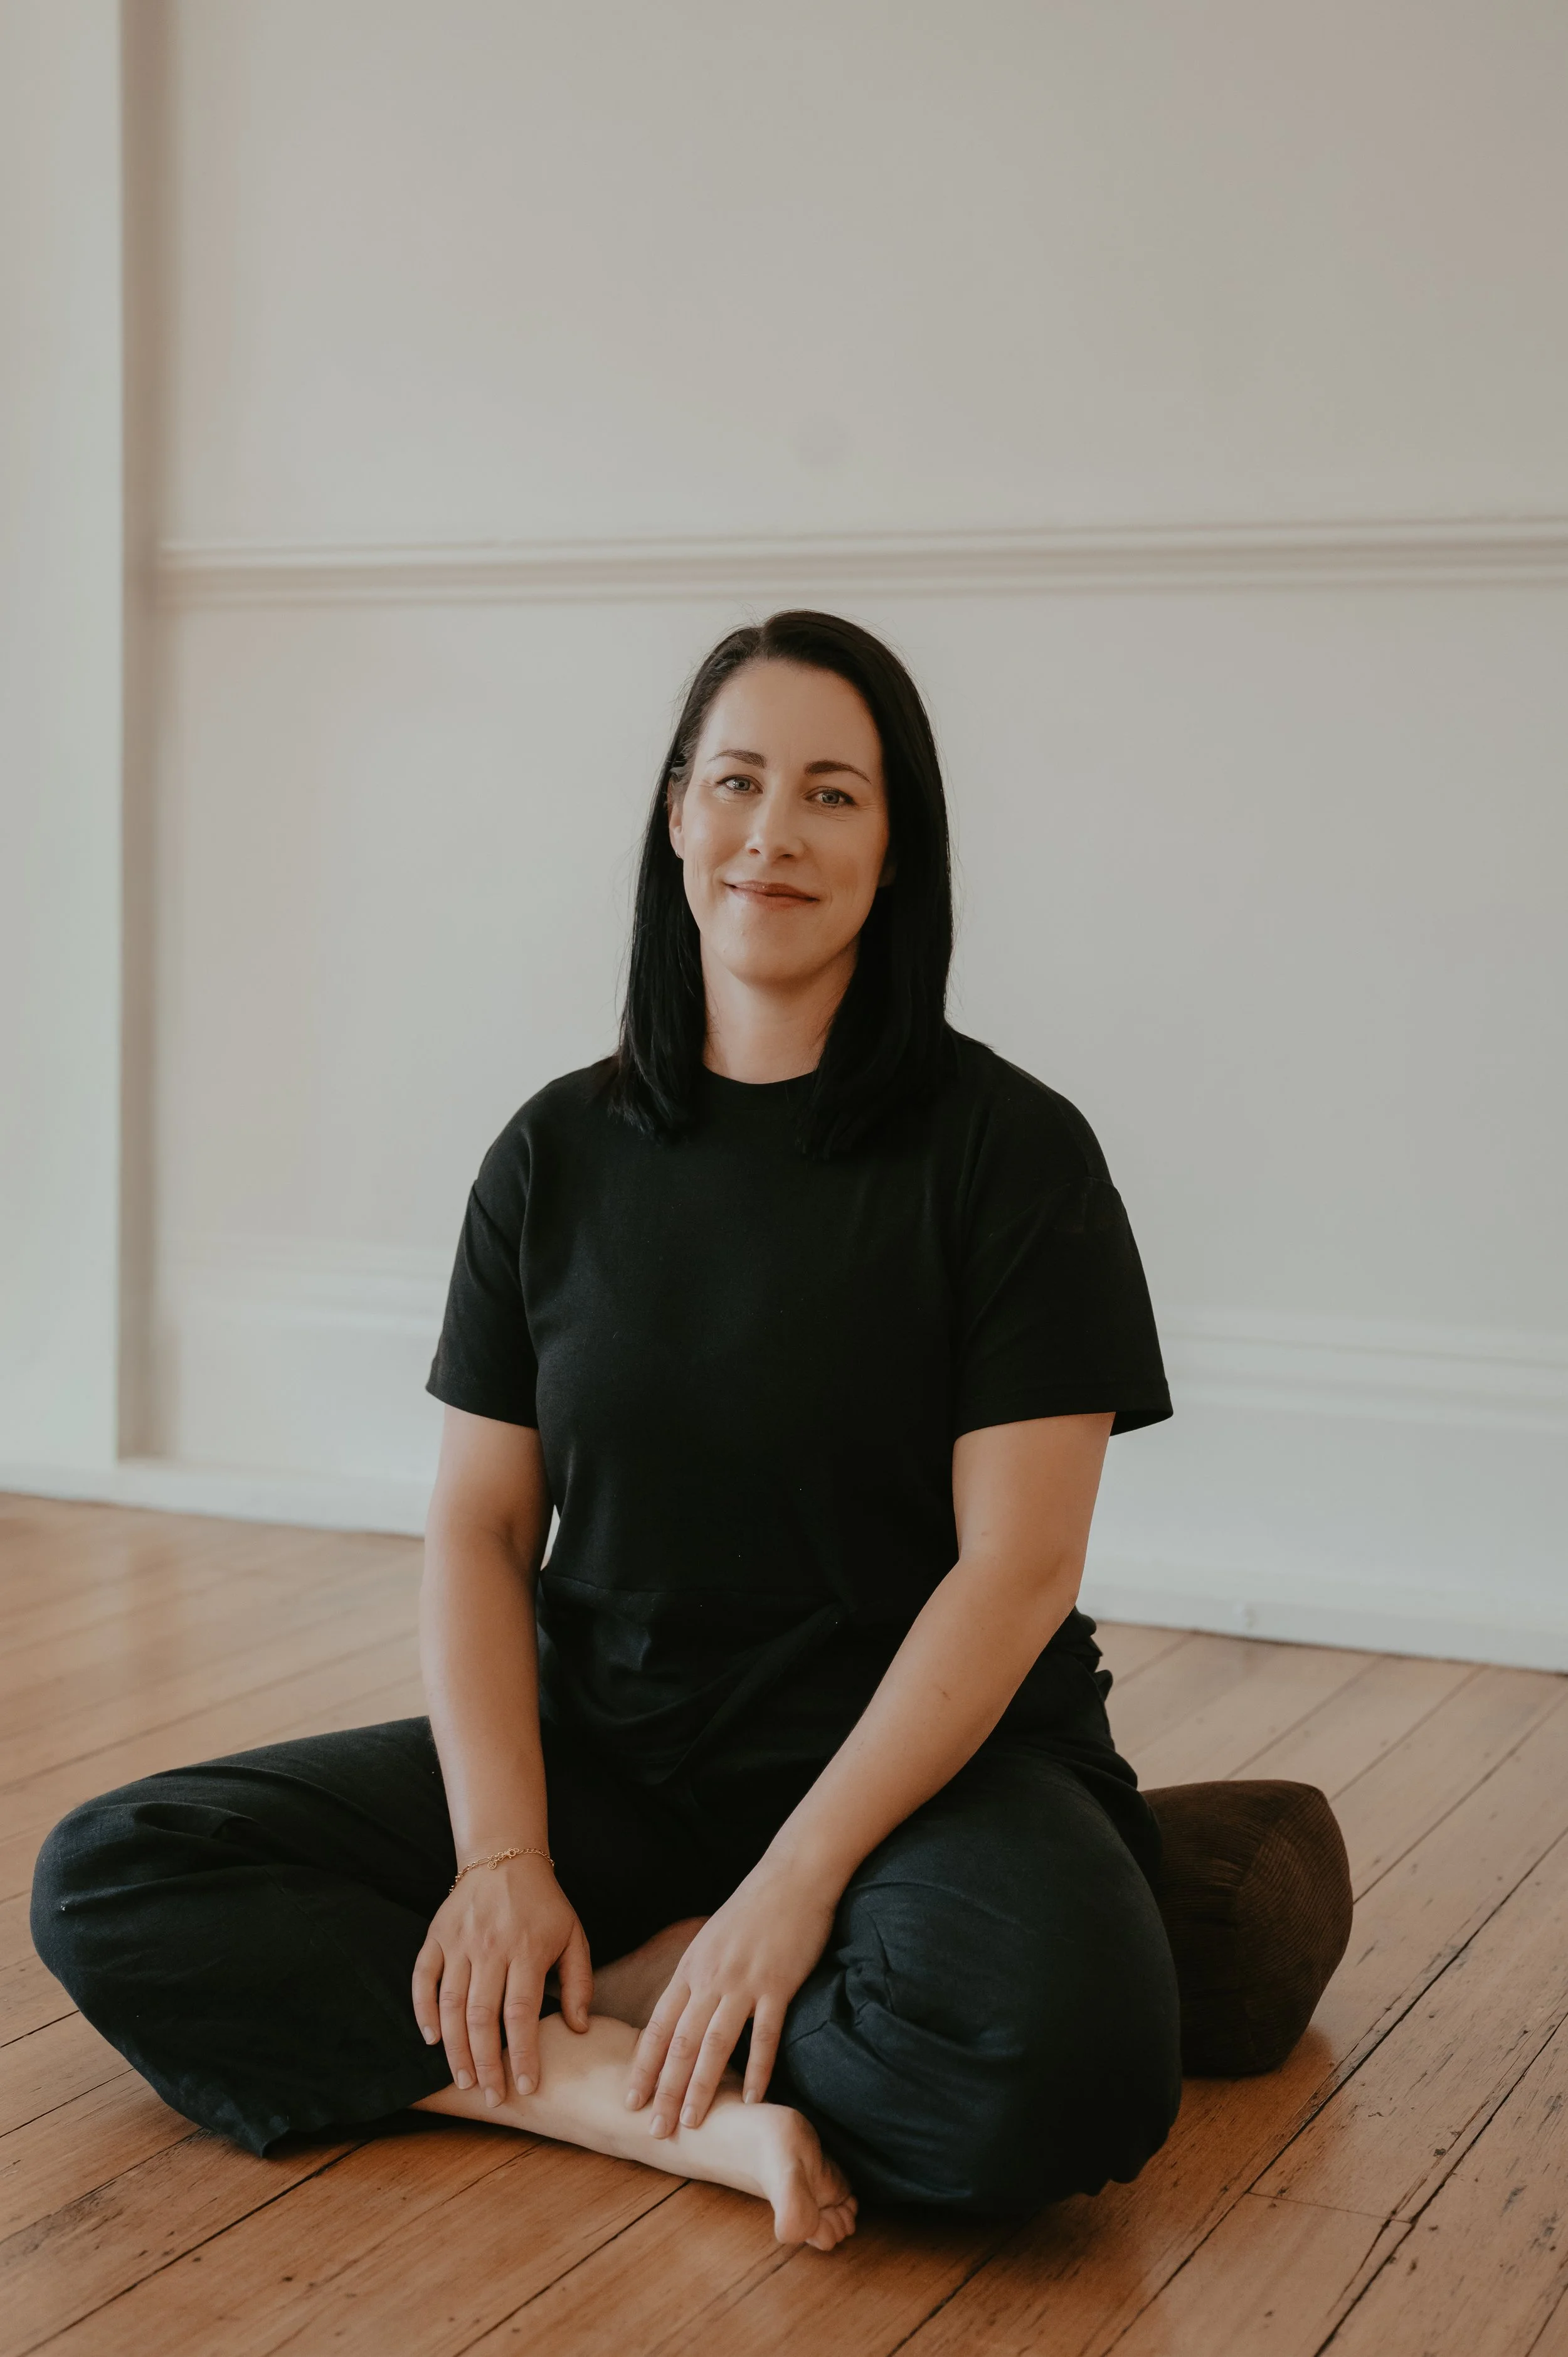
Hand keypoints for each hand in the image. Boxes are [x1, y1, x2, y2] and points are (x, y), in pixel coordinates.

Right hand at [412, 1854, 591, 2104]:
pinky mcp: (436, 1936)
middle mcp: (491, 1947)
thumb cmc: (544, 1904)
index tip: (527, 2088)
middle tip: (492, 2097)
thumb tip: (579, 2028)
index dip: (523, 2055)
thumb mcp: (573, 1936)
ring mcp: (460, 1942)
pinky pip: (422, 1979)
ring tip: (465, 2080)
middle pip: (482, 2017)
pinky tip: (431, 2038)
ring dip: (455, 2048)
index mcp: (528, 1949)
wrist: (504, 1856)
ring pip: (451, 2005)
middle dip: (487, 2064)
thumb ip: (579, 1982)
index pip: (522, 2014)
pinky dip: (423, 2010)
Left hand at [624, 1859, 837, 2134]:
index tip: (631, 2100)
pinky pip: (764, 2035)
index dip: (643, 2067)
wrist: (793, 1874)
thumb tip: (686, 2013)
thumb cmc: (754, 1907)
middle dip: (665, 2090)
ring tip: (690, 2123)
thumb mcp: (713, 1940)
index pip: (658, 2026)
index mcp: (691, 1968)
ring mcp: (744, 1981)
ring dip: (700, 2087)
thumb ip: (699, 1976)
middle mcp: (710, 1978)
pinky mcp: (778, 1984)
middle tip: (654, 2130)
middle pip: (680, 2043)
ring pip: (714, 2044)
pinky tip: (750, 2098)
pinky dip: (756, 2069)